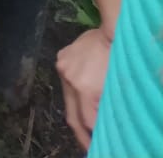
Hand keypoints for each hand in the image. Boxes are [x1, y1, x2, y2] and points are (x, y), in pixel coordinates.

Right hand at [55, 26, 111, 149]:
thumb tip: (95, 124)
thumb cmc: (117, 61)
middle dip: (79, 131)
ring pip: (67, 97)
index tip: (94, 143)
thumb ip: (102, 108)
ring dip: (76, 107)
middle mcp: (68, 78)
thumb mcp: (114, 88)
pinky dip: (73, 87)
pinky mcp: (60, 58)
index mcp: (83, 87)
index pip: (84, 120)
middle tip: (86, 142)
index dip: (90, 134)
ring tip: (85, 115)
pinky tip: (82, 85)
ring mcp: (62, 66)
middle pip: (70, 113)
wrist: (111, 33)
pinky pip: (66, 79)